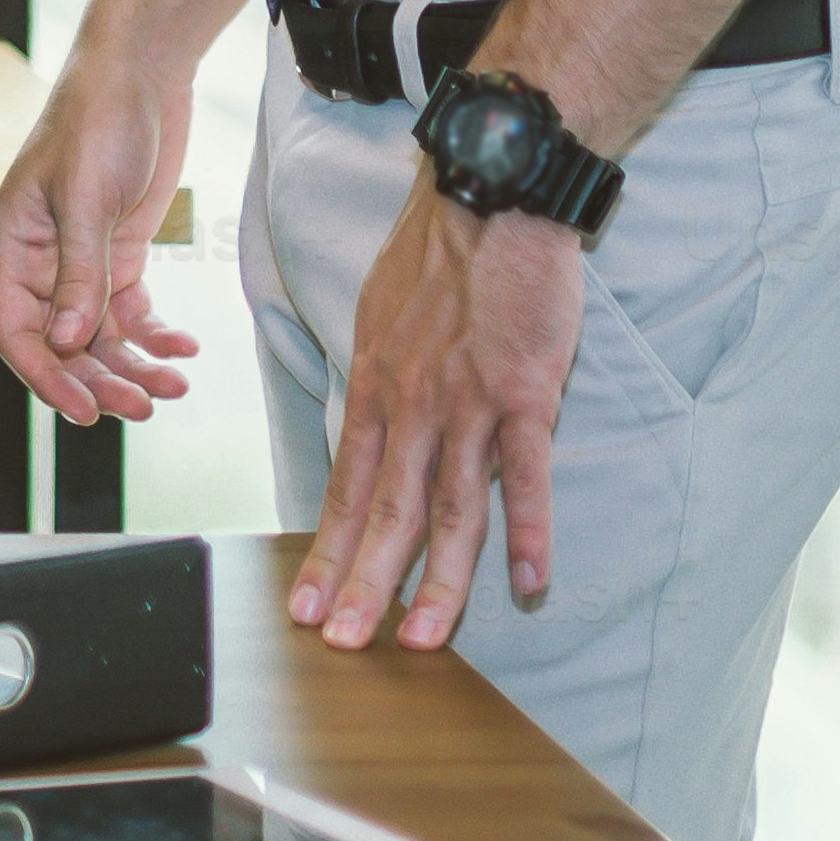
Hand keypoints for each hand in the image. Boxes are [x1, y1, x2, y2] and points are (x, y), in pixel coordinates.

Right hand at [0, 40, 209, 428]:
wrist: (142, 73)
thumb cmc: (97, 120)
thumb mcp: (86, 195)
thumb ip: (80, 270)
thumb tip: (70, 340)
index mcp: (11, 245)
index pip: (16, 331)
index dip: (46, 376)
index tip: (85, 410)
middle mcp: (41, 262)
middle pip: (63, 344)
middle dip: (101, 379)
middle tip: (144, 406)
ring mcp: (82, 261)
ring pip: (101, 336)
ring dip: (135, 365)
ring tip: (175, 384)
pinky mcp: (119, 254)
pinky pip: (132, 312)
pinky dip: (157, 335)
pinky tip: (185, 347)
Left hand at [289, 177, 584, 649]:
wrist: (493, 196)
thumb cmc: (439, 258)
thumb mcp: (380, 321)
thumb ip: (380, 385)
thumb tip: (370, 434)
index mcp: (377, 389)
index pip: (345, 489)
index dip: (328, 552)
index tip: (307, 605)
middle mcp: (413, 405)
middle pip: (387, 514)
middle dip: (363, 585)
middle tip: (343, 644)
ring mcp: (470, 404)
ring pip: (450, 510)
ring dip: (438, 582)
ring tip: (423, 639)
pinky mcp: (527, 394)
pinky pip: (525, 475)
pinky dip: (530, 532)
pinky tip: (532, 582)